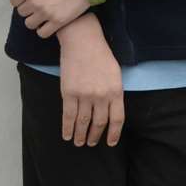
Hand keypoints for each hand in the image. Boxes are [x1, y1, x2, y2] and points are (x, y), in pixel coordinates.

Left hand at [0, 0, 87, 37]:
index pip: (14, 1)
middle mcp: (34, 2)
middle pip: (22, 13)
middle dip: (29, 8)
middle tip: (42, 2)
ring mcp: (46, 13)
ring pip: (30, 24)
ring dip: (36, 20)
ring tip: (46, 13)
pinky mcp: (58, 21)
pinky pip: (42, 33)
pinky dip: (44, 29)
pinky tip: (51, 22)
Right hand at [57, 16, 123, 146]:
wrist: (83, 42)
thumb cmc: (101, 56)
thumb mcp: (116, 74)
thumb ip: (115, 92)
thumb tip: (111, 111)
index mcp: (116, 91)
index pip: (117, 119)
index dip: (114, 133)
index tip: (110, 143)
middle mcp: (101, 96)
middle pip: (99, 123)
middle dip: (95, 136)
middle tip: (92, 143)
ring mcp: (84, 95)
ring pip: (83, 122)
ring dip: (81, 135)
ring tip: (79, 143)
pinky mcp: (69, 93)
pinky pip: (68, 116)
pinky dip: (67, 128)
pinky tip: (67, 135)